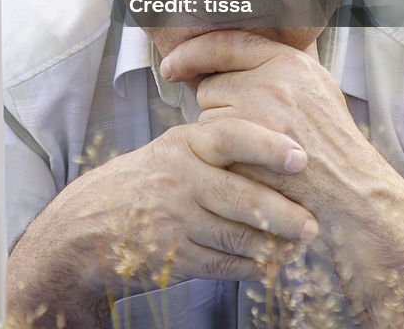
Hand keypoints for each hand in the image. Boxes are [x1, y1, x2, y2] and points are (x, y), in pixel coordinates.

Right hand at [8, 116, 316, 326]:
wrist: (91, 224)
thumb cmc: (147, 181)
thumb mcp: (174, 150)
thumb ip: (216, 147)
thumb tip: (279, 146)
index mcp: (183, 144)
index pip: (230, 137)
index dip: (267, 146)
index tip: (300, 157)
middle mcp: (179, 178)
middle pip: (240, 195)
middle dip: (282, 212)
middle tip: (313, 223)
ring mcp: (175, 218)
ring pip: (235, 234)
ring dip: (272, 244)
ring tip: (298, 245)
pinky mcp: (174, 255)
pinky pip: (223, 263)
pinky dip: (250, 266)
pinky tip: (269, 264)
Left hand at [160, 31, 371, 236]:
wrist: (353, 199)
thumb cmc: (333, 147)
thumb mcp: (316, 90)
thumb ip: (278, 68)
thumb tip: (232, 52)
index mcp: (289, 61)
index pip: (225, 43)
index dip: (192, 53)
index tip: (170, 65)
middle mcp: (273, 81)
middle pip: (211, 86)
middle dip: (220, 109)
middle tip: (252, 133)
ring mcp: (259, 116)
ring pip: (207, 118)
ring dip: (219, 136)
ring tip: (255, 153)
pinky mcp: (246, 149)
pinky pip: (209, 148)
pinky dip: (219, 160)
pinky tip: (246, 169)